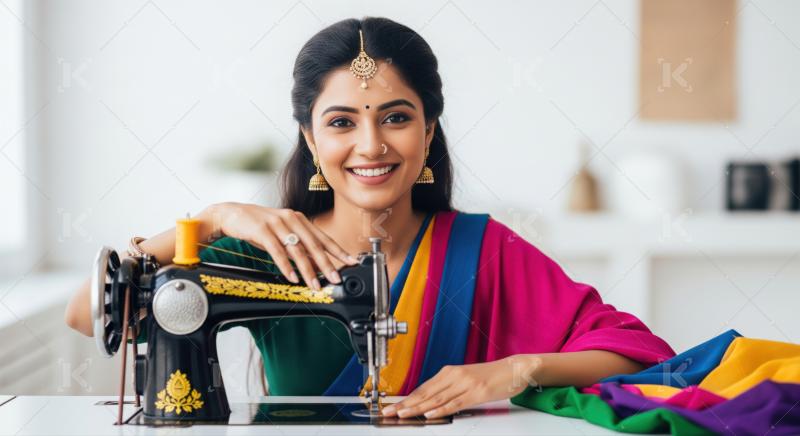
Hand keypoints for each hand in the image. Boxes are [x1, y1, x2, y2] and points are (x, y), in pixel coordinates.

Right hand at [200, 202, 357, 288]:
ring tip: (315, 285)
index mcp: (299, 219)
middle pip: (313, 244)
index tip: (352, 262)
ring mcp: (277, 224)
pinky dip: (285, 265)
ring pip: (297, 250)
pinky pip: (277, 251)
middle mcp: (291, 219)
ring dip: (307, 269)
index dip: (338, 250)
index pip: (323, 237)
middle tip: (336, 279)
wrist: (231, 214)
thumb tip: (317, 263)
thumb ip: (299, 245)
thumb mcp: (282, 233)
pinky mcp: (262, 230)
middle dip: (327, 264)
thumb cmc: (259, 226)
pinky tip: (292, 277)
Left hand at [381, 354, 541, 418]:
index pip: (423, 388)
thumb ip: (449, 388)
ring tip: (403, 414)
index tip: (393, 406)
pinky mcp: (476, 392)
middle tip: (390, 412)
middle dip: (406, 404)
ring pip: (436, 398)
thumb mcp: (466, 379)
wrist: (514, 368)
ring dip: (417, 408)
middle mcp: (454, 376)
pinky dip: (440, 409)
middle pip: (425, 393)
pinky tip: (430, 413)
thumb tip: (430, 400)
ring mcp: (465, 384)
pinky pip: (455, 403)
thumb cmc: (491, 375)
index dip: (406, 399)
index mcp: (450, 372)